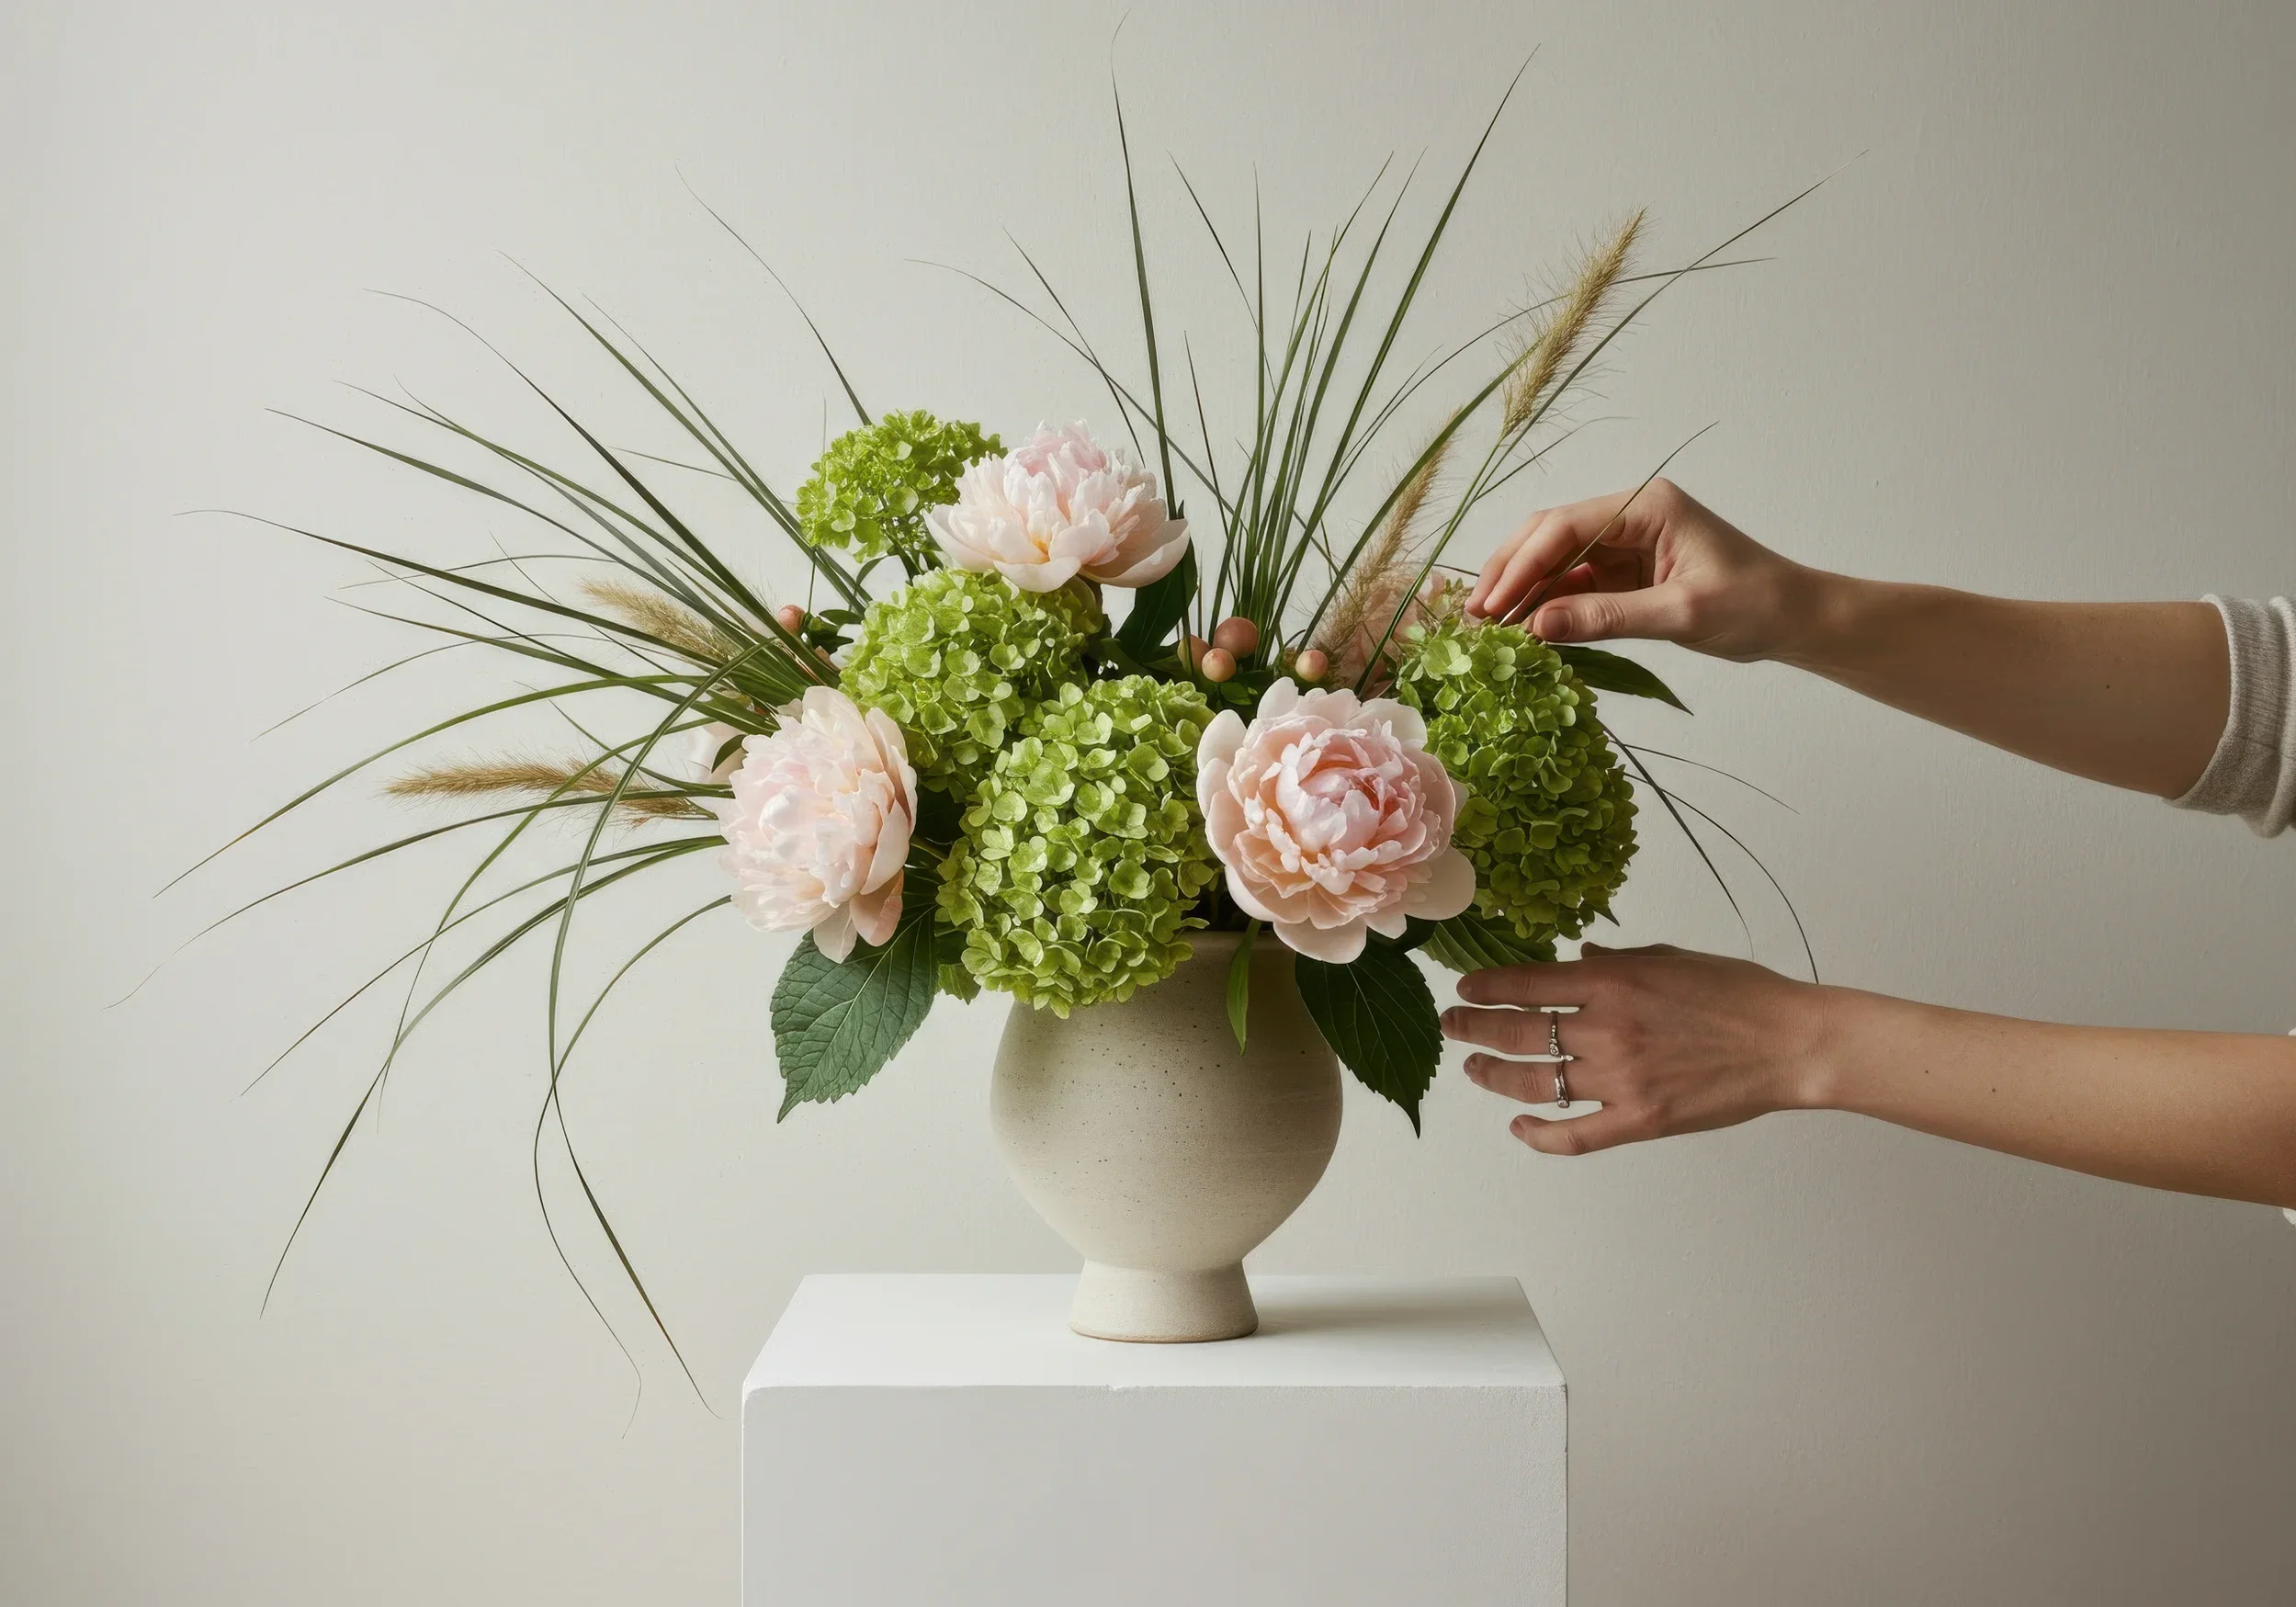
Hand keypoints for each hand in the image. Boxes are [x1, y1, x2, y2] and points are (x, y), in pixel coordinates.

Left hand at [1438, 943, 1835, 1154]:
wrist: (1790, 1043)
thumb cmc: (1741, 994)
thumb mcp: (1674, 957)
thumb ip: (1620, 958)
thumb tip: (1580, 952)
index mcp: (1615, 980)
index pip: (1526, 983)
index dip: (1486, 987)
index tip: (1466, 990)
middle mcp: (1608, 1028)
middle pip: (1517, 1032)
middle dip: (1473, 1028)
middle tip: (1453, 1026)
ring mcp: (1621, 1079)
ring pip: (1534, 1083)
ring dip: (1495, 1076)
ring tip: (1475, 1068)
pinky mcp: (1639, 1121)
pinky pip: (1574, 1136)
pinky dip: (1539, 1135)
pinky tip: (1519, 1126)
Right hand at [1464, 479, 1819, 663]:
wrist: (1796, 618)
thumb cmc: (1755, 605)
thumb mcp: (1681, 614)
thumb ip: (1608, 618)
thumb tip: (1537, 627)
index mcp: (1647, 506)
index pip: (1566, 525)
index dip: (1522, 563)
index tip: (1492, 604)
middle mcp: (1631, 516)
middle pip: (1551, 535)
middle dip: (1511, 573)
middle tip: (1476, 618)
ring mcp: (1627, 543)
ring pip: (1557, 560)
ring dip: (1524, 592)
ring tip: (1490, 629)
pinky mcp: (1627, 572)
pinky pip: (1575, 584)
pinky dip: (1548, 605)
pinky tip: (1526, 630)